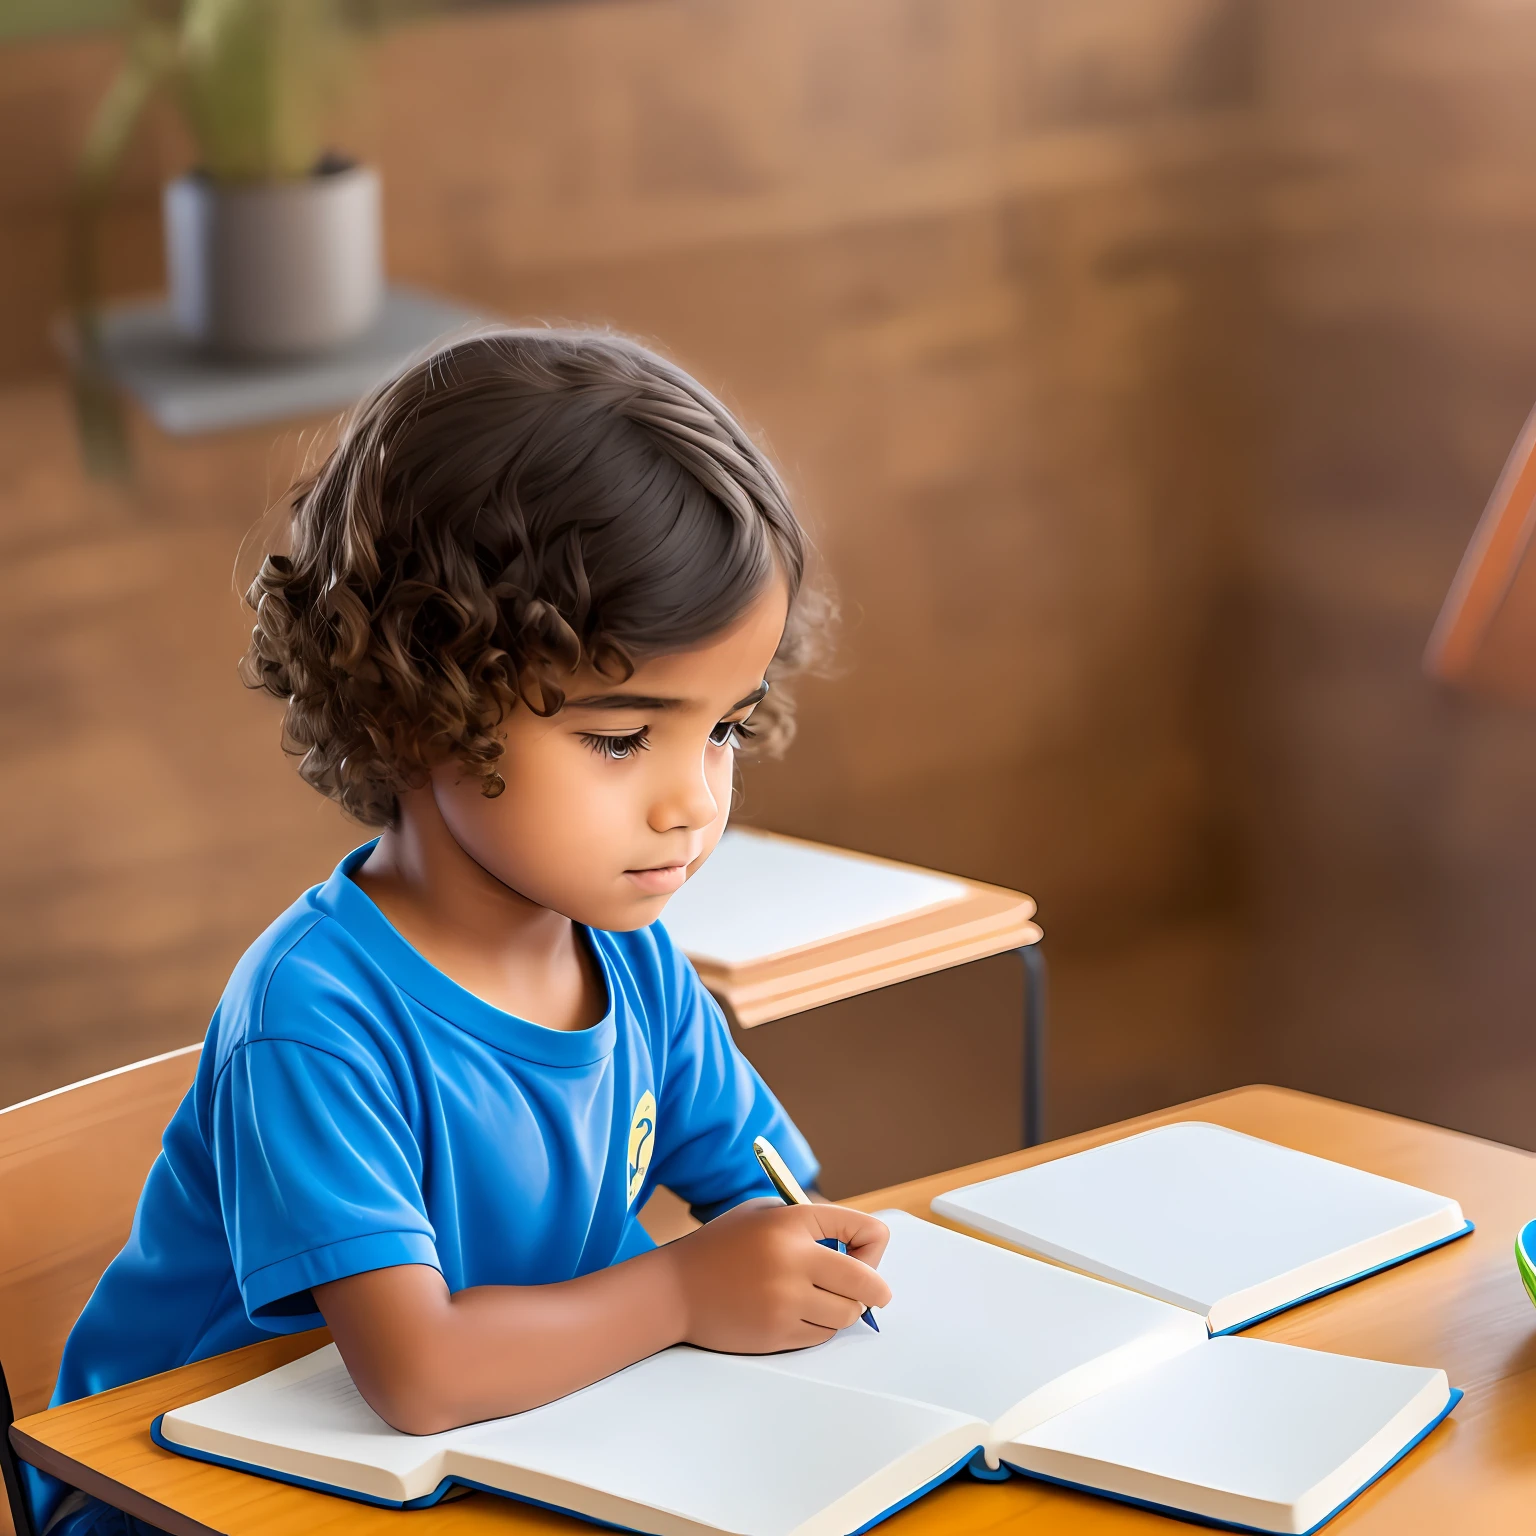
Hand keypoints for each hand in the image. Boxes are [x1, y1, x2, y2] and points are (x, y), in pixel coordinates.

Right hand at [658, 1202, 891, 1353]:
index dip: (873, 1245)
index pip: (865, 1230)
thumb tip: (858, 1246)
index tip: (864, 1254)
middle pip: (867, 1282)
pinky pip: (821, 1335)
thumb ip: (810, 1222)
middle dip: (877, 1289)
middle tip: (875, 1293)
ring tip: (825, 1299)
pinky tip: (800, 1313)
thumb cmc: (721, 1247)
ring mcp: (785, 1301)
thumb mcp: (764, 1213)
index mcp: (792, 1222)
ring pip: (847, 1314)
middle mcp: (793, 1261)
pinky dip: (820, 1327)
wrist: (675, 1290)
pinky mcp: (777, 1334)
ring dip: (845, 1309)